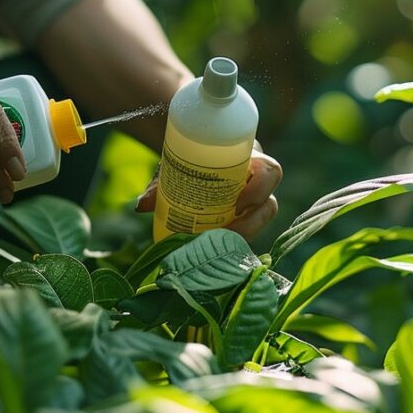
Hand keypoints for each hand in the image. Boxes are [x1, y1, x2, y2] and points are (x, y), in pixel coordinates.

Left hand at [135, 147, 282, 241]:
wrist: (189, 156)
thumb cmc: (188, 157)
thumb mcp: (176, 163)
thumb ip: (160, 182)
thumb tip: (142, 205)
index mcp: (250, 160)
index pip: (270, 171)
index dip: (260, 189)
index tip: (237, 204)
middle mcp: (256, 184)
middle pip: (269, 204)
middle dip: (251, 223)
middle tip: (224, 231)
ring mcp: (252, 206)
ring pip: (259, 224)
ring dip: (241, 237)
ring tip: (215, 246)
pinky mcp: (243, 221)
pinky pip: (246, 235)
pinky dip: (232, 246)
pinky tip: (214, 256)